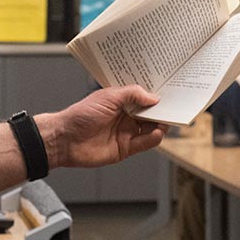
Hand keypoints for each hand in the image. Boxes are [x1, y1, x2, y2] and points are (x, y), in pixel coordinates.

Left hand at [38, 85, 165, 168]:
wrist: (65, 139)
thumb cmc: (81, 114)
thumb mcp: (108, 97)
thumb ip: (132, 94)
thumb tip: (153, 97)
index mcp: (122, 101)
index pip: (144, 97)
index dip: (156, 94)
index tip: (170, 90)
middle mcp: (126, 116)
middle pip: (151, 113)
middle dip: (162, 109)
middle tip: (175, 105)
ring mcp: (127, 132)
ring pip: (151, 128)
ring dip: (161, 124)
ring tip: (167, 119)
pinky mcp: (126, 148)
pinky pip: (145, 143)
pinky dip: (154, 138)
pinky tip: (157, 132)